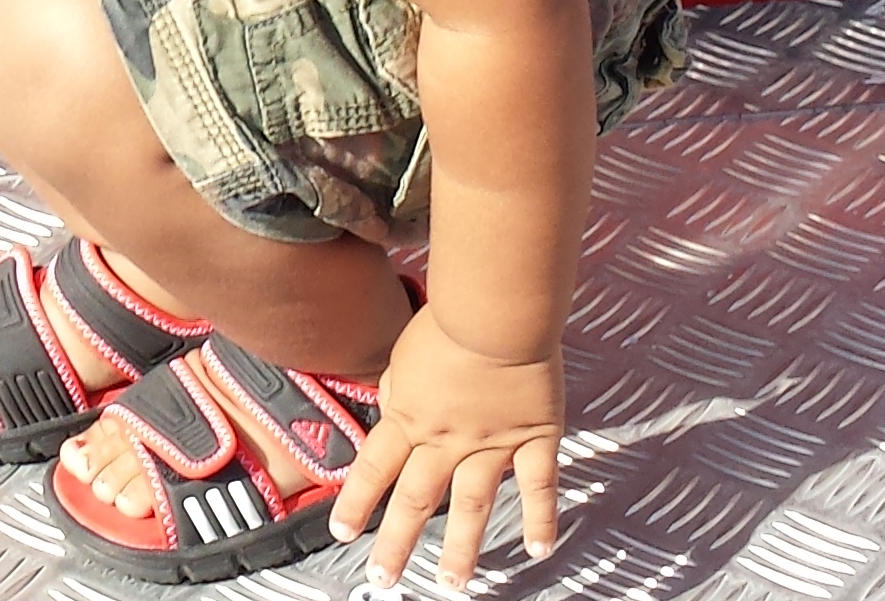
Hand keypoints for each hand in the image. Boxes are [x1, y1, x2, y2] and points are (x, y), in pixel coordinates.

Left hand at [329, 305, 566, 587]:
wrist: (495, 311)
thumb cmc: (449, 319)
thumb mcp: (404, 352)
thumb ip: (399, 387)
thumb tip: (393, 405)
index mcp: (410, 416)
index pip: (374, 468)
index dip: (356, 502)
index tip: (343, 532)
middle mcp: (446, 440)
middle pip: (415, 500)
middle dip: (396, 544)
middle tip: (385, 578)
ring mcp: (491, 444)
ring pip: (471, 506)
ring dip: (461, 549)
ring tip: (453, 582)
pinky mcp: (533, 437)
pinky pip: (537, 485)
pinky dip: (541, 518)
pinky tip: (539, 549)